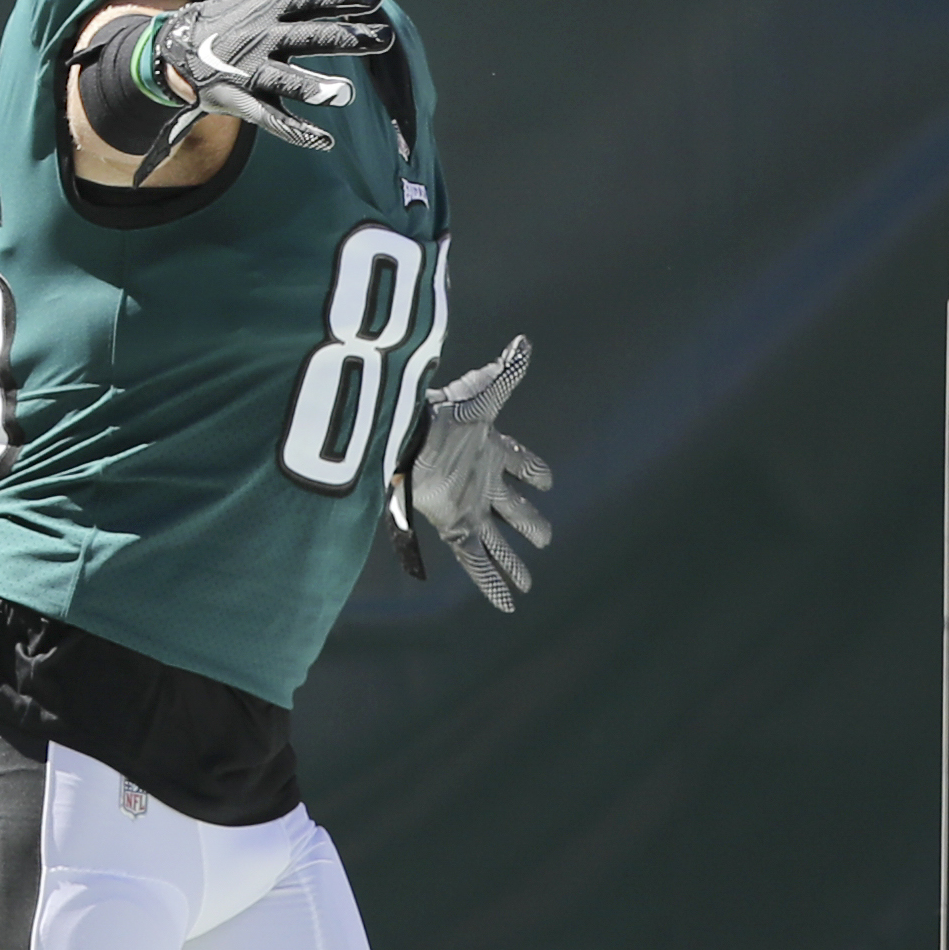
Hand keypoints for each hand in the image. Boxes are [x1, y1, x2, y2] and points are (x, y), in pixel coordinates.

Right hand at [121, 0, 401, 151]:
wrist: (176, 50)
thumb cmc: (230, 15)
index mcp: (271, 8)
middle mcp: (264, 38)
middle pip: (307, 37)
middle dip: (344, 39)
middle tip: (381, 40)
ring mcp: (252, 70)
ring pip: (286, 80)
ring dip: (314, 87)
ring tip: (345, 94)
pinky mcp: (244, 100)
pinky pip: (272, 118)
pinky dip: (296, 131)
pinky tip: (325, 141)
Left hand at [401, 334, 553, 607]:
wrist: (401, 440)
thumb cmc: (440, 414)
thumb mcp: (479, 394)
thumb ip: (504, 373)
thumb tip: (523, 342)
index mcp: (491, 449)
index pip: (521, 462)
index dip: (534, 470)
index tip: (546, 480)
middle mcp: (481, 481)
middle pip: (514, 508)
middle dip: (530, 523)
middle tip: (547, 539)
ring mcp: (468, 507)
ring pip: (499, 541)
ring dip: (515, 562)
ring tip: (530, 584)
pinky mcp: (454, 526)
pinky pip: (478, 561)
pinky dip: (493, 585)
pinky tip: (508, 606)